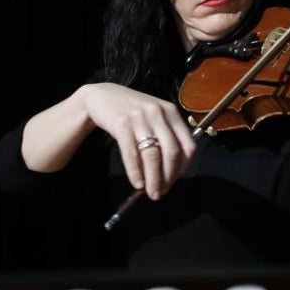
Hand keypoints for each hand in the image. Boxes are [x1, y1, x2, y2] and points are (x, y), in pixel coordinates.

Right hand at [81, 83, 197, 199]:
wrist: (101, 96)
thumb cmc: (131, 110)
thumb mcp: (154, 115)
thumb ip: (165, 135)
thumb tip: (171, 172)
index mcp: (171, 112)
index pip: (187, 144)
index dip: (184, 167)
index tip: (175, 181)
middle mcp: (158, 113)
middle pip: (172, 152)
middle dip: (169, 177)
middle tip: (162, 192)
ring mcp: (140, 117)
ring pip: (153, 155)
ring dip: (153, 179)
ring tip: (151, 193)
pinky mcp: (121, 123)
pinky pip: (132, 154)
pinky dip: (136, 172)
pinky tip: (137, 183)